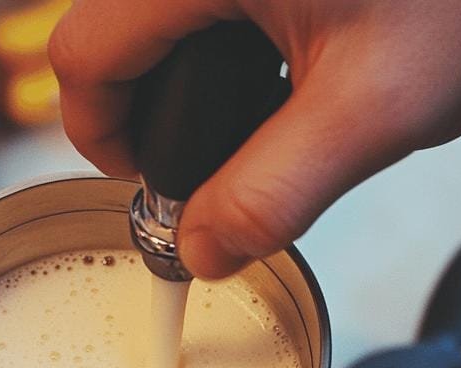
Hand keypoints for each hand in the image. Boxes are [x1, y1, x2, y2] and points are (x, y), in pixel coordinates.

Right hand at [49, 0, 460, 277]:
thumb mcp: (374, 111)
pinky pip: (200, 7)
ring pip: (153, 21)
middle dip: (150, 111)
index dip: (104, 135)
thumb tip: (202, 251)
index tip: (152, 183)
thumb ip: (276, 190)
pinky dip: (221, 48)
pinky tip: (279, 74)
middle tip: (207, 166)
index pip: (85, 53)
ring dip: (188, 81)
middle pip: (113, 36)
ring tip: (258, 121)